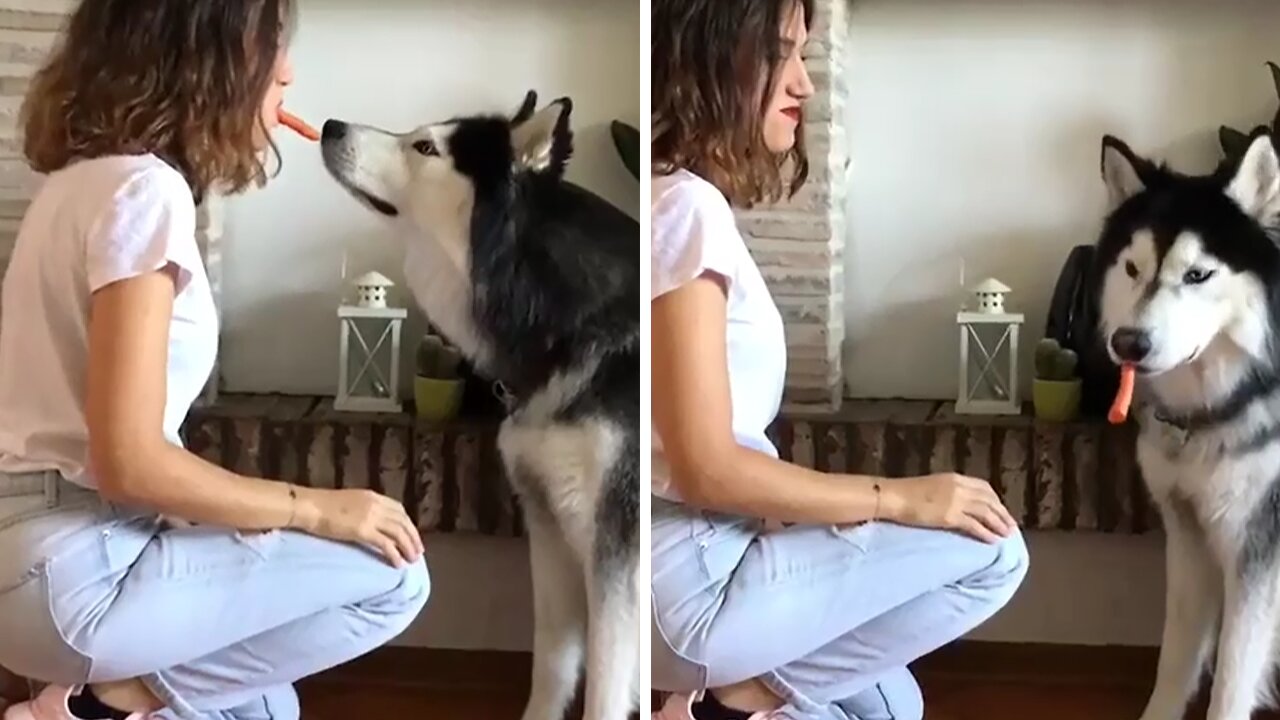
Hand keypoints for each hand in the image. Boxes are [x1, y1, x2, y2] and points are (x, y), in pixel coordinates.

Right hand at [295, 487, 424, 566]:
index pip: (399, 510)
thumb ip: (364, 508)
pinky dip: (395, 554)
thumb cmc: (323, 505)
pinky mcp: (363, 531)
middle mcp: (376, 505)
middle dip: (413, 538)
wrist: (310, 506)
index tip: (412, 535)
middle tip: (418, 552)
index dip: (408, 524)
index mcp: (373, 496)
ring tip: (412, 560)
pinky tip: (398, 564)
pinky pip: (386, 544)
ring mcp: (371, 517)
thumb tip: (372, 521)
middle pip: (403, 522)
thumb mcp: (350, 502)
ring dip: (408, 547)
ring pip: (398, 534)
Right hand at [879, 473, 1016, 542]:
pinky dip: (986, 533)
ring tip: (1007, 535)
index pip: (983, 487)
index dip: (995, 500)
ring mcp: (956, 501)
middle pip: (989, 500)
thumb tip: (958, 503)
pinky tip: (993, 541)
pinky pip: (975, 525)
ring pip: (986, 512)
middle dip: (1002, 513)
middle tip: (1011, 526)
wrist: (893, 497)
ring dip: (999, 524)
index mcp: (955, 478)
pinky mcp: (950, 516)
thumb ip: (948, 491)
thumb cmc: (906, 493)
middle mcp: (959, 487)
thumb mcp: (933, 486)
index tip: (1001, 510)